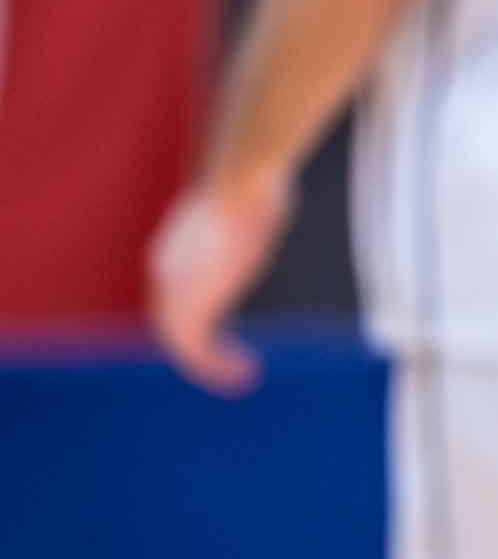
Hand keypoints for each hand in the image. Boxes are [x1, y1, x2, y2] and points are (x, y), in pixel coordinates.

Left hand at [145, 162, 290, 393]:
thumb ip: (249, 206)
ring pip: (180, 342)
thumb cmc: (252, 184)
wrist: (239, 188)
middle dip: (198, 347)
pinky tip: (245, 372)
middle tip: (231, 361)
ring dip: (209, 365)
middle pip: (171, 321)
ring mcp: (175, 292)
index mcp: (175, 251)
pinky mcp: (192, 308)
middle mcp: (166, 274)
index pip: (173, 294)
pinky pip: (196, 351)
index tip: (224, 330)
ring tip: (242, 375)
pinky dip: (216, 368)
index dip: (196, 316)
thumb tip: (271, 184)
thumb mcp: (247, 198)